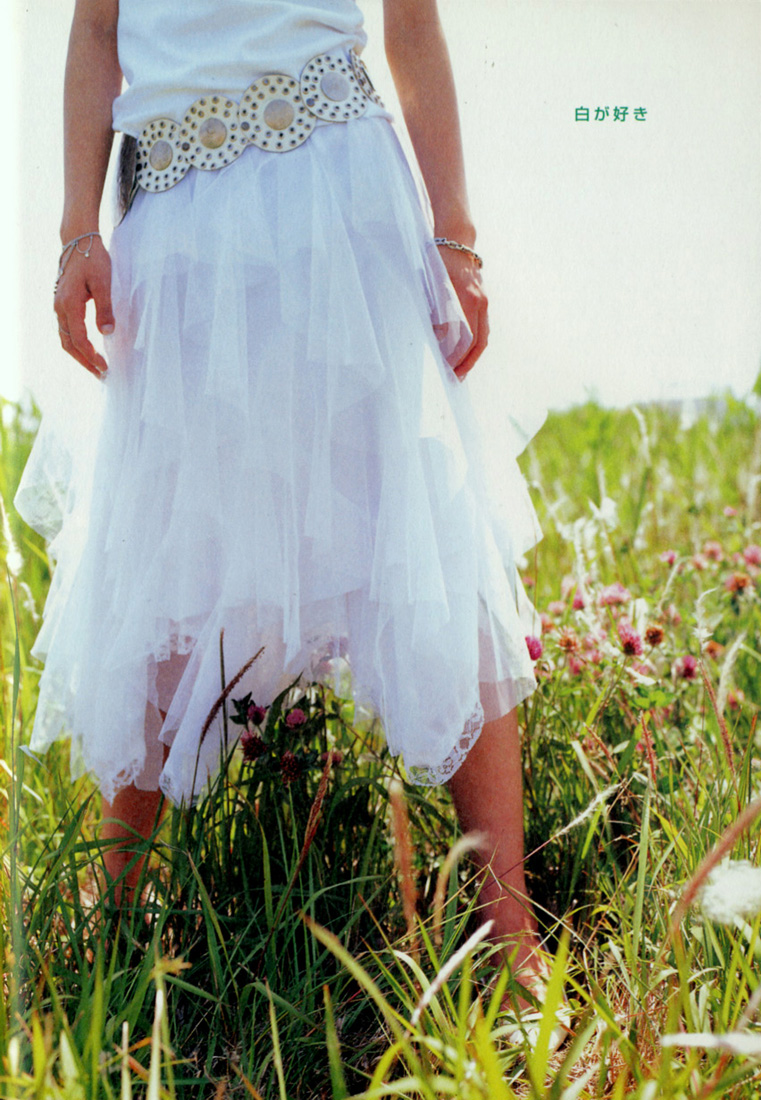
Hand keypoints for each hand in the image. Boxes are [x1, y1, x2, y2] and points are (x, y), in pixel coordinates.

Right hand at [54, 234, 113, 378]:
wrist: (78, 241)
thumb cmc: (93, 260)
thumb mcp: (104, 283)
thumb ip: (105, 309)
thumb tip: (108, 333)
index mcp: (69, 304)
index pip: (79, 339)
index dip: (91, 356)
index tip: (105, 367)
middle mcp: (60, 307)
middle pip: (69, 344)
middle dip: (84, 361)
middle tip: (101, 374)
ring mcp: (59, 306)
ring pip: (66, 338)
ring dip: (79, 355)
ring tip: (95, 367)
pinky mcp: (62, 304)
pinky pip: (66, 330)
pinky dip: (76, 344)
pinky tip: (88, 349)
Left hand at [437, 246, 488, 380]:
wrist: (458, 240)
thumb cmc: (440, 261)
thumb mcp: (434, 285)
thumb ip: (437, 311)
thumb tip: (439, 337)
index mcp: (468, 299)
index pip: (467, 337)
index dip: (458, 355)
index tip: (447, 368)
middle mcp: (481, 302)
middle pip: (479, 342)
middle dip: (468, 362)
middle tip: (456, 378)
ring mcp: (484, 302)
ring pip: (483, 336)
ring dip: (473, 356)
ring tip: (462, 371)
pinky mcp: (483, 301)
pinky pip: (482, 328)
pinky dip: (475, 344)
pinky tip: (465, 353)